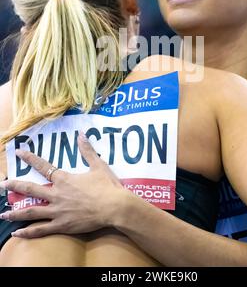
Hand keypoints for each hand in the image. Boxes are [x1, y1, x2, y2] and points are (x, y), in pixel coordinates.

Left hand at [0, 132, 125, 237]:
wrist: (114, 207)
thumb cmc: (107, 186)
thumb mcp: (98, 165)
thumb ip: (87, 150)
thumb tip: (81, 134)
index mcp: (65, 179)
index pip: (43, 167)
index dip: (30, 159)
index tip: (19, 153)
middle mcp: (57, 194)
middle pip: (32, 190)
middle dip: (16, 185)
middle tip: (3, 184)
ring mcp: (58, 211)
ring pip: (32, 212)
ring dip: (16, 212)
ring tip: (3, 213)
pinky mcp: (62, 225)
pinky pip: (41, 229)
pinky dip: (28, 232)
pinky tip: (16, 234)